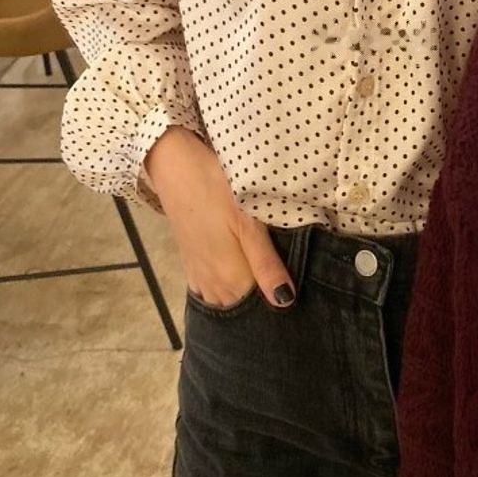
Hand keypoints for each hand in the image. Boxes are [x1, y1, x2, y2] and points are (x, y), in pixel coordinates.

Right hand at [146, 128, 295, 308]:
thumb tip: (286, 302)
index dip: (284, 304)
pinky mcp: (192, 264)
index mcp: (231, 280)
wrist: (175, 167)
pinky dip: (230, 290)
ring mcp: (200, 277)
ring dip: (248, 297)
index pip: (262, 309)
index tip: (302, 298)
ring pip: (229, 301)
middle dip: (266, 304)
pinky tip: (243, 278)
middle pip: (245, 308)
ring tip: (270, 282)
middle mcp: (213, 287)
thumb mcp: (248, 222)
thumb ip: (266, 264)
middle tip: (292, 287)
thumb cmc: (216, 190)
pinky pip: (214, 290)